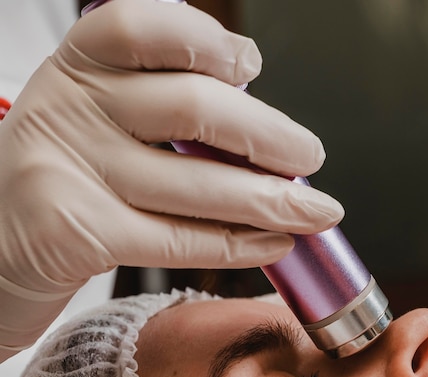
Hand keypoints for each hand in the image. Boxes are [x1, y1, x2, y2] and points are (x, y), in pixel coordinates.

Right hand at [0, 0, 342, 360]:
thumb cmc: (60, 190)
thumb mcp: (94, 130)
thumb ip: (157, 116)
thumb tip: (256, 122)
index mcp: (76, 71)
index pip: (143, 28)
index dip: (207, 41)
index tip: (251, 68)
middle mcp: (69, 109)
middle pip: (191, 108)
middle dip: (269, 137)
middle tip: (311, 158)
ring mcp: (68, 170)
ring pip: (196, 185)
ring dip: (271, 202)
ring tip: (315, 211)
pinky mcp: (76, 232)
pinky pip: (179, 240)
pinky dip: (238, 246)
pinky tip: (274, 245)